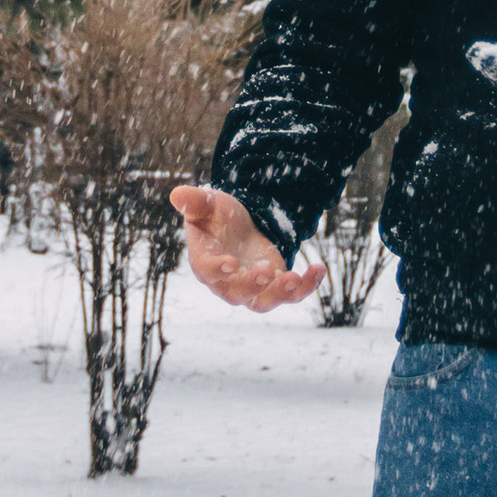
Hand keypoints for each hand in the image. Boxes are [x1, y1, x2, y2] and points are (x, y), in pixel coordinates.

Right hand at [168, 183, 323, 311]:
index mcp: (205, 262)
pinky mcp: (274, 286)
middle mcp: (226, 282)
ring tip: (296, 277)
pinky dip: (306, 287)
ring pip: (264, 302)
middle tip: (267, 272)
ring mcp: (251, 289)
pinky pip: (291, 295)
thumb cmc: (216, 216)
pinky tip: (318, 269)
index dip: (217, 270)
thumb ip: (193, 201)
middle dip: (252, 285)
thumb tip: (177, 194)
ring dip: (280, 294)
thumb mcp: (206, 204)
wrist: (239, 226)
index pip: (207, 271)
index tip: (231, 263)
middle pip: (237, 292)